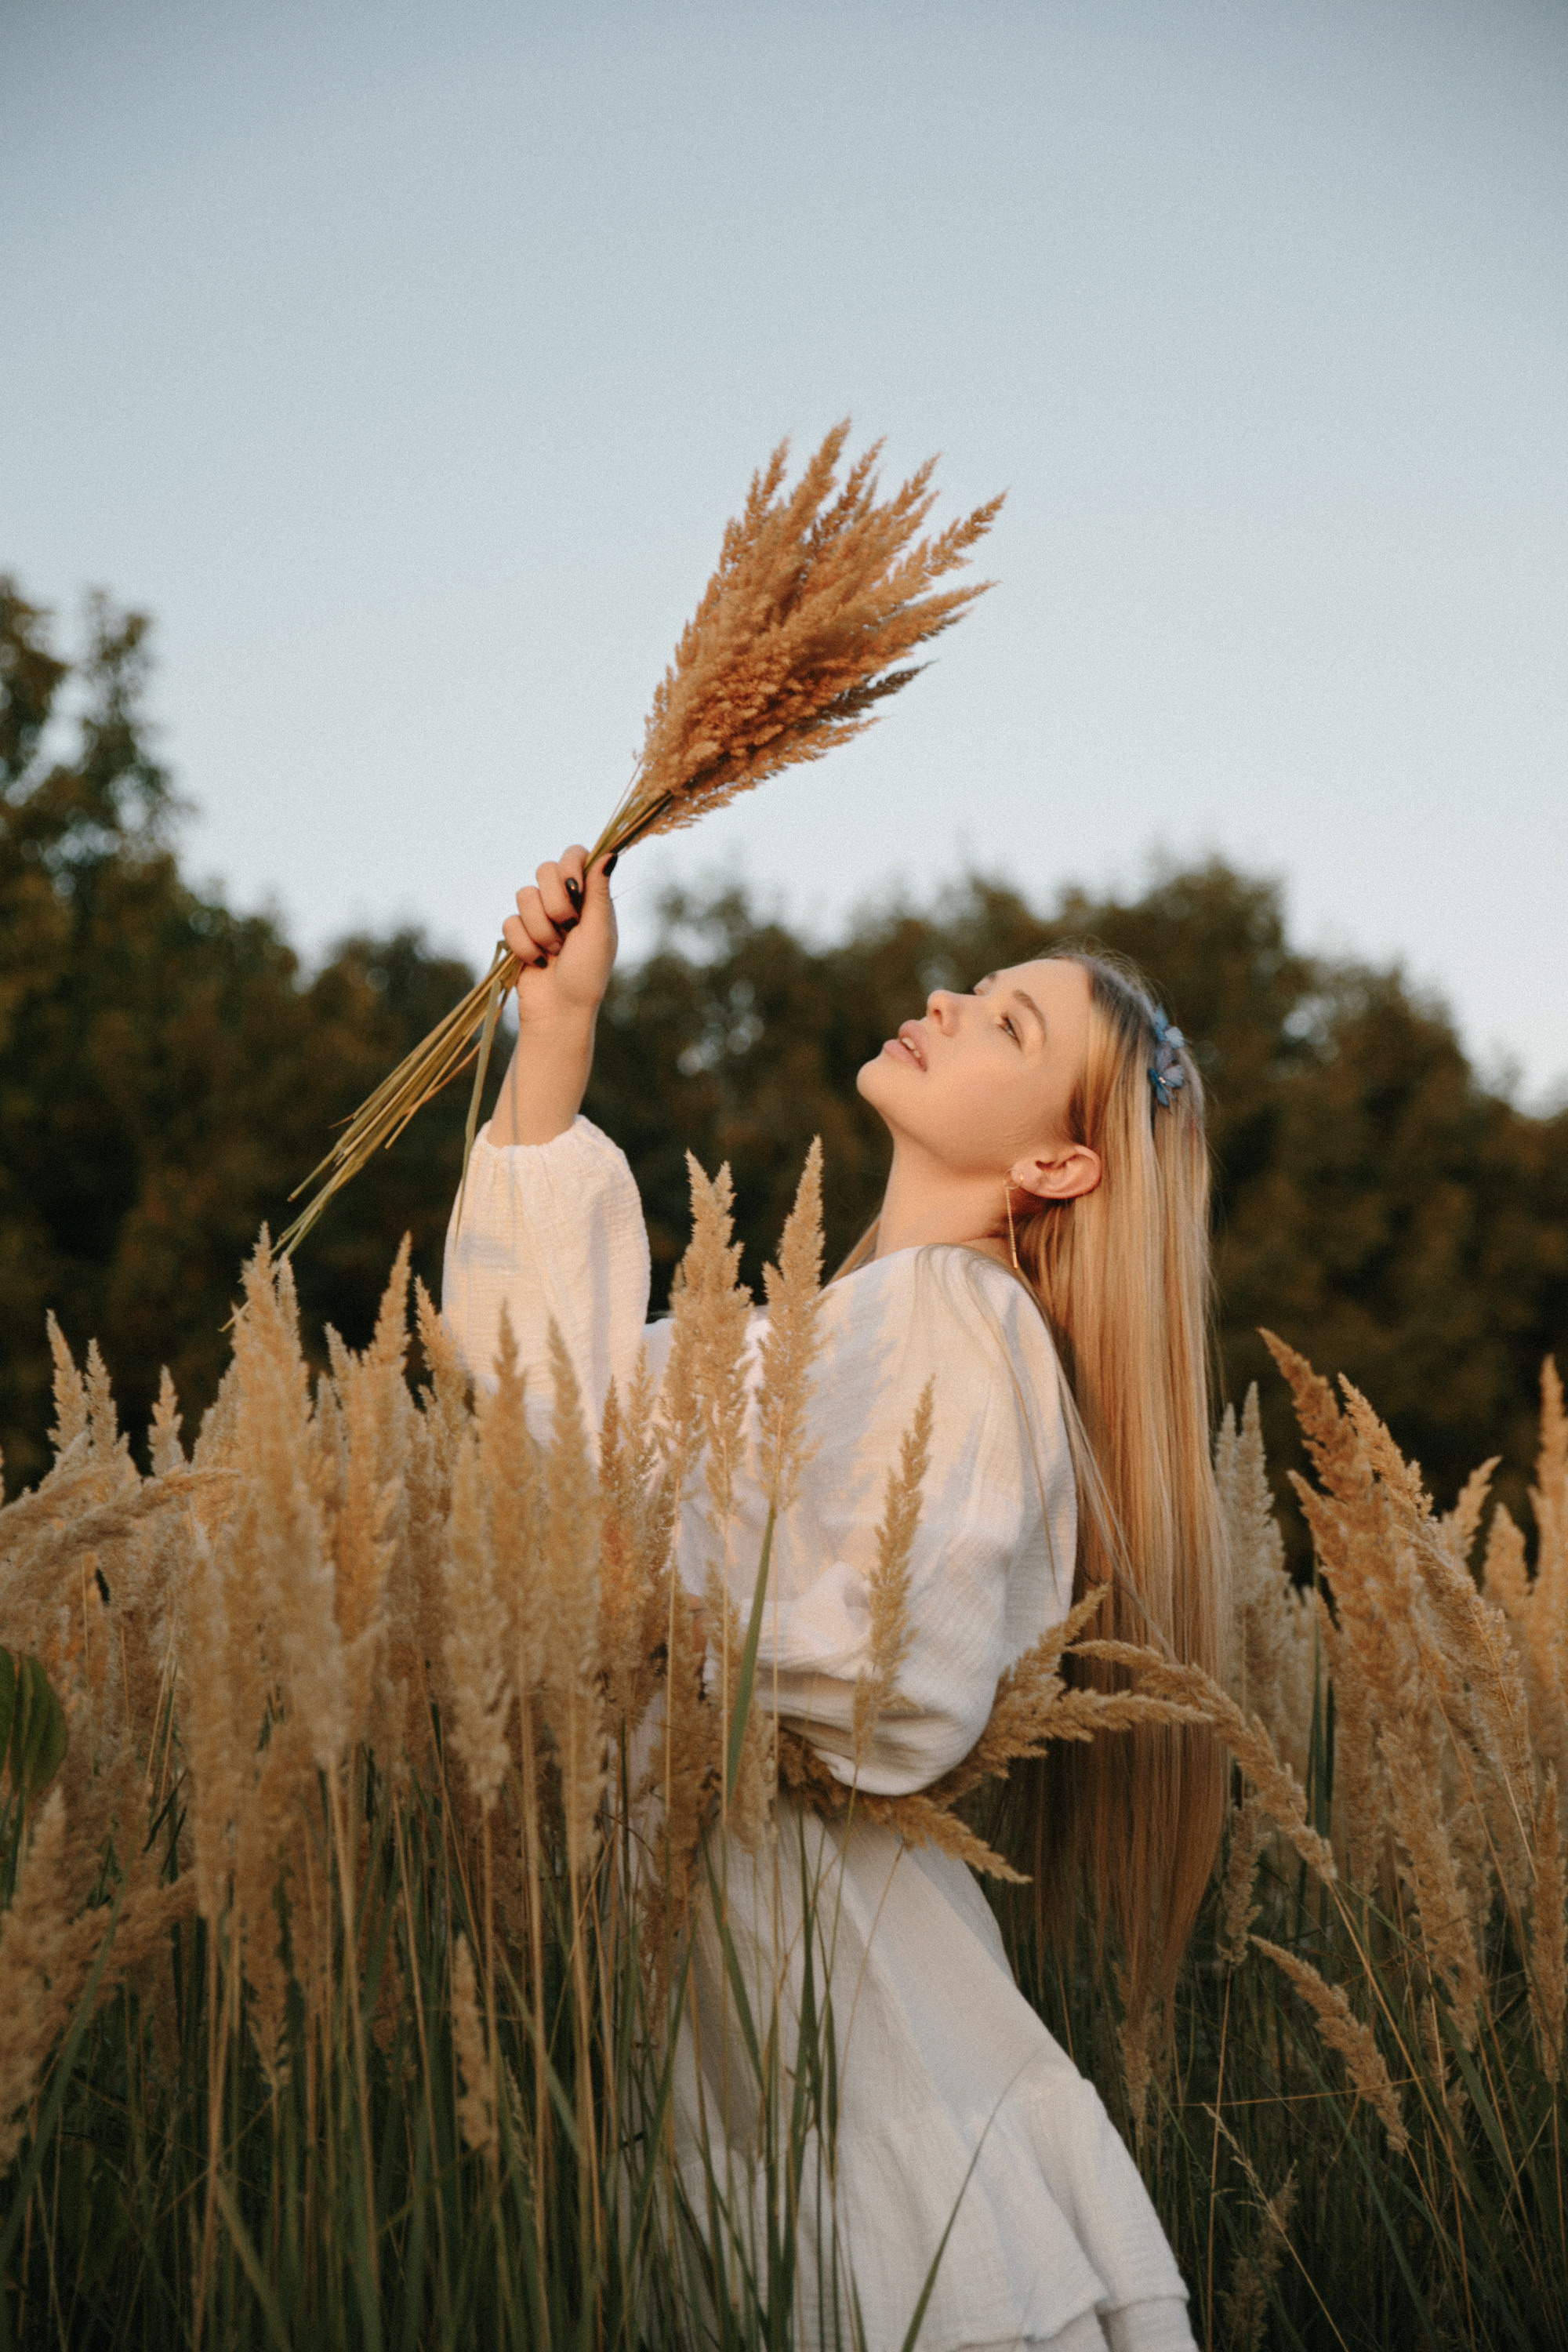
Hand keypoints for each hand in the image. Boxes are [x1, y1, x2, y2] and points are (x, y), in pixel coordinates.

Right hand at [503, 845, 617, 1027]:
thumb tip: (611, 853)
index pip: (575, 854)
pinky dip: (524, 946)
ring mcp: (539, 916)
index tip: (575, 890)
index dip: (570, 866)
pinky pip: (509, 922)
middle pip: (545, 869)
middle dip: (555, 904)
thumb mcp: (599, 932)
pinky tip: (538, 962)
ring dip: (540, 930)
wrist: (560, 1010)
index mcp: (589, 898)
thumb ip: (599, 892)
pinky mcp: (519, 934)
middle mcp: (564, 901)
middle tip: (568, 930)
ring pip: (523, 895)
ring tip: (554, 952)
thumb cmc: (587, 974)